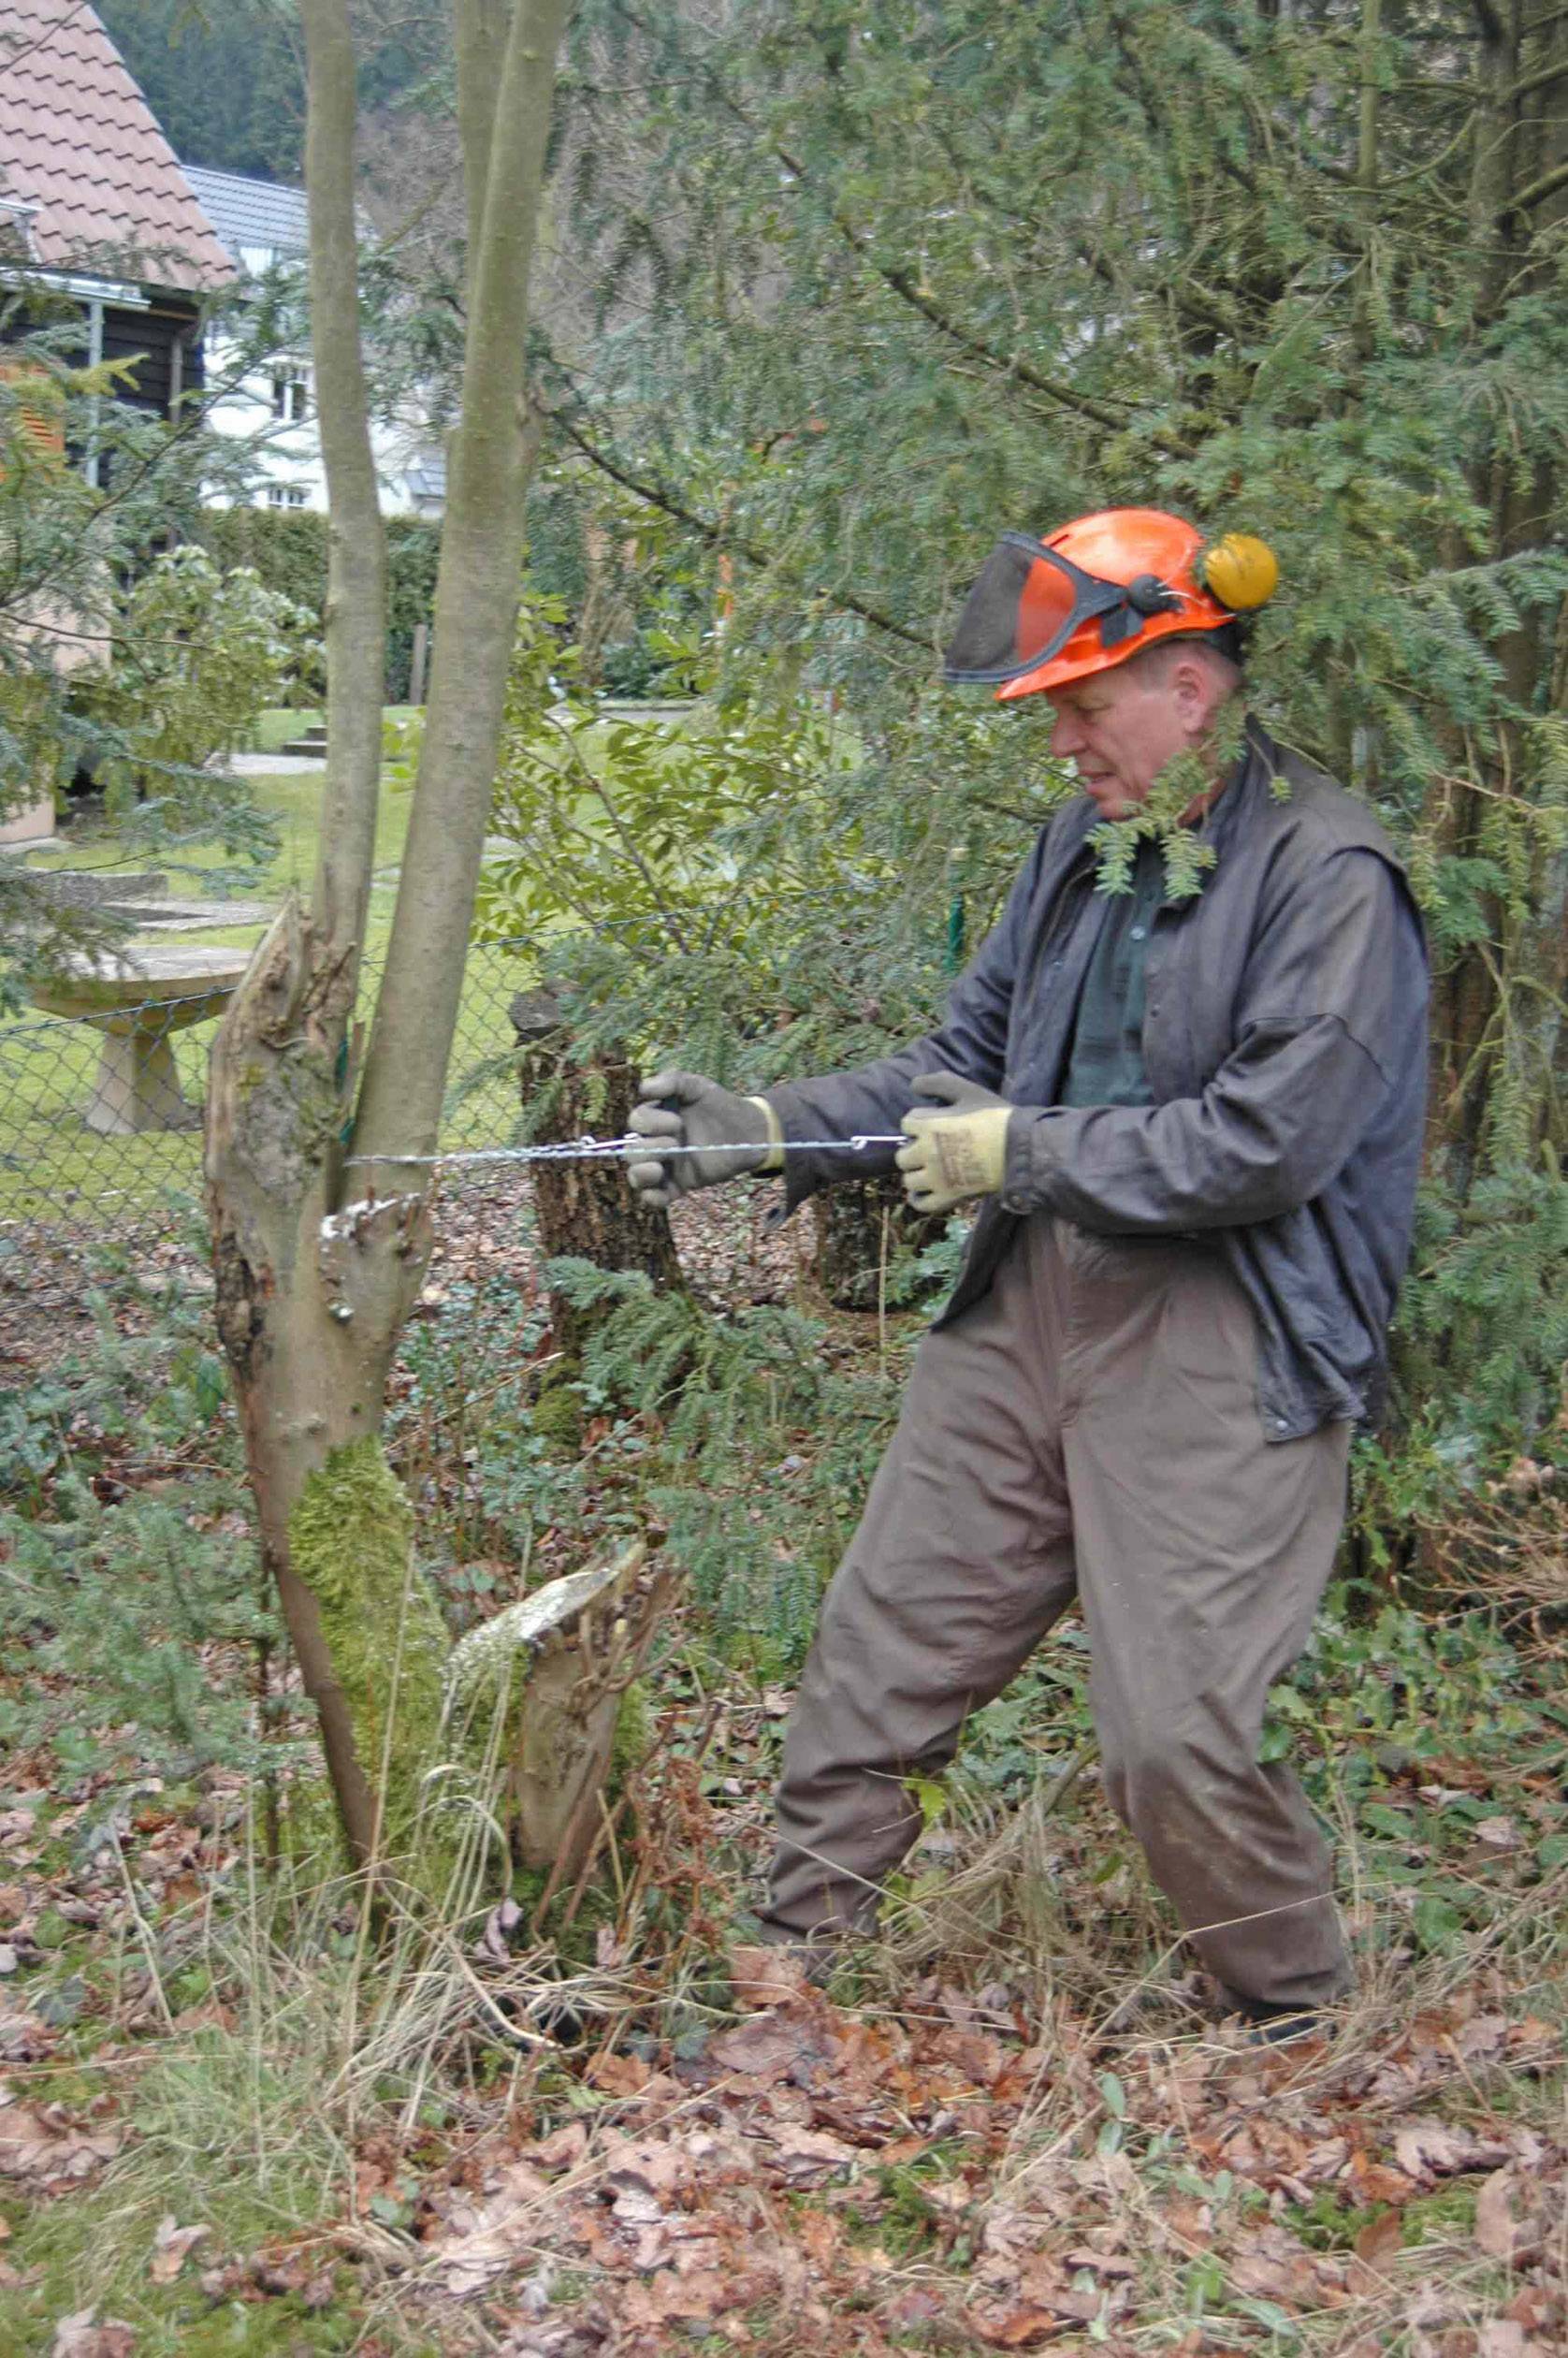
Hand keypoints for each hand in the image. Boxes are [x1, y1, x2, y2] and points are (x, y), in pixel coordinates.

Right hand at [627, 1069, 782, 1207]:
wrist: (748, 1132)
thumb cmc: (720, 1106)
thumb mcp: (697, 1087)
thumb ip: (672, 1081)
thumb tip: (642, 1088)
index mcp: (656, 1118)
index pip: (636, 1122)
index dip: (650, 1123)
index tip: (678, 1122)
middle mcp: (656, 1143)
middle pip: (631, 1152)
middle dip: (649, 1148)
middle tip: (676, 1143)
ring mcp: (666, 1166)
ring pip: (636, 1176)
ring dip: (642, 1174)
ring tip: (659, 1169)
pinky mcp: (678, 1185)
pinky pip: (655, 1198)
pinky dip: (653, 1198)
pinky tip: (663, 1191)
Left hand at [896, 1071, 1014, 1214]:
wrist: (1018, 1147)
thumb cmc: (995, 1116)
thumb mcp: (968, 1091)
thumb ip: (939, 1083)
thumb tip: (913, 1085)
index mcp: (928, 1126)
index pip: (906, 1124)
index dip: (918, 1123)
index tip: (933, 1124)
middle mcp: (926, 1153)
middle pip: (903, 1156)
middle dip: (914, 1151)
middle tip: (931, 1149)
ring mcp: (936, 1178)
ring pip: (909, 1181)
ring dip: (916, 1174)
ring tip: (930, 1170)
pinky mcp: (948, 1196)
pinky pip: (922, 1204)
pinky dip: (919, 1199)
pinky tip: (924, 1192)